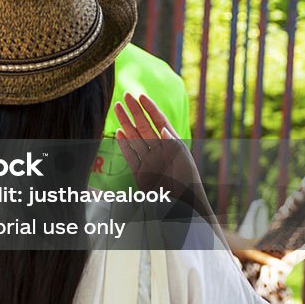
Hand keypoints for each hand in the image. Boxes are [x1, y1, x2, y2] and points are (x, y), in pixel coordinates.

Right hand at [113, 93, 219, 232]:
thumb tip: (162, 128)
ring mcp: (149, 161)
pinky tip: (118, 133)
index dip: (150, 108)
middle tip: (125, 95)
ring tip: (117, 107)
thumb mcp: (182, 162)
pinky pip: (130, 156)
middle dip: (135, 111)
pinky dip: (124, 144)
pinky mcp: (140, 174)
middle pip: (144, 126)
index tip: (141, 96)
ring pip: (134, 137)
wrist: (181, 209)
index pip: (159, 121)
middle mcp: (159, 150)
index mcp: (172, 144)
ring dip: (125, 123)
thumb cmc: (187, 185)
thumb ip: (172, 144)